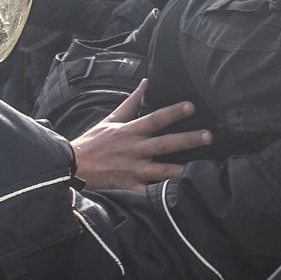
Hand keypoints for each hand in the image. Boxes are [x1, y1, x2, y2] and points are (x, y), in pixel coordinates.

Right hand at [70, 79, 210, 191]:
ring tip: (201, 171)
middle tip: (208, 136)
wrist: (72, 167)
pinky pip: (148, 192)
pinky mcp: (129, 187)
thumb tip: (145, 83)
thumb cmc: (93, 143)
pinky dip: (161, 195)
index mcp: (129, 132)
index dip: (173, 112)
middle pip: (164, 143)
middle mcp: (134, 150)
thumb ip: (131, 102)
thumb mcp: (110, 119)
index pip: (155, 119)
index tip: (191, 107)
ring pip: (161, 170)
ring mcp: (133, 170)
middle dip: (187, 140)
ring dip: (181, 170)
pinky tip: (178, 196)